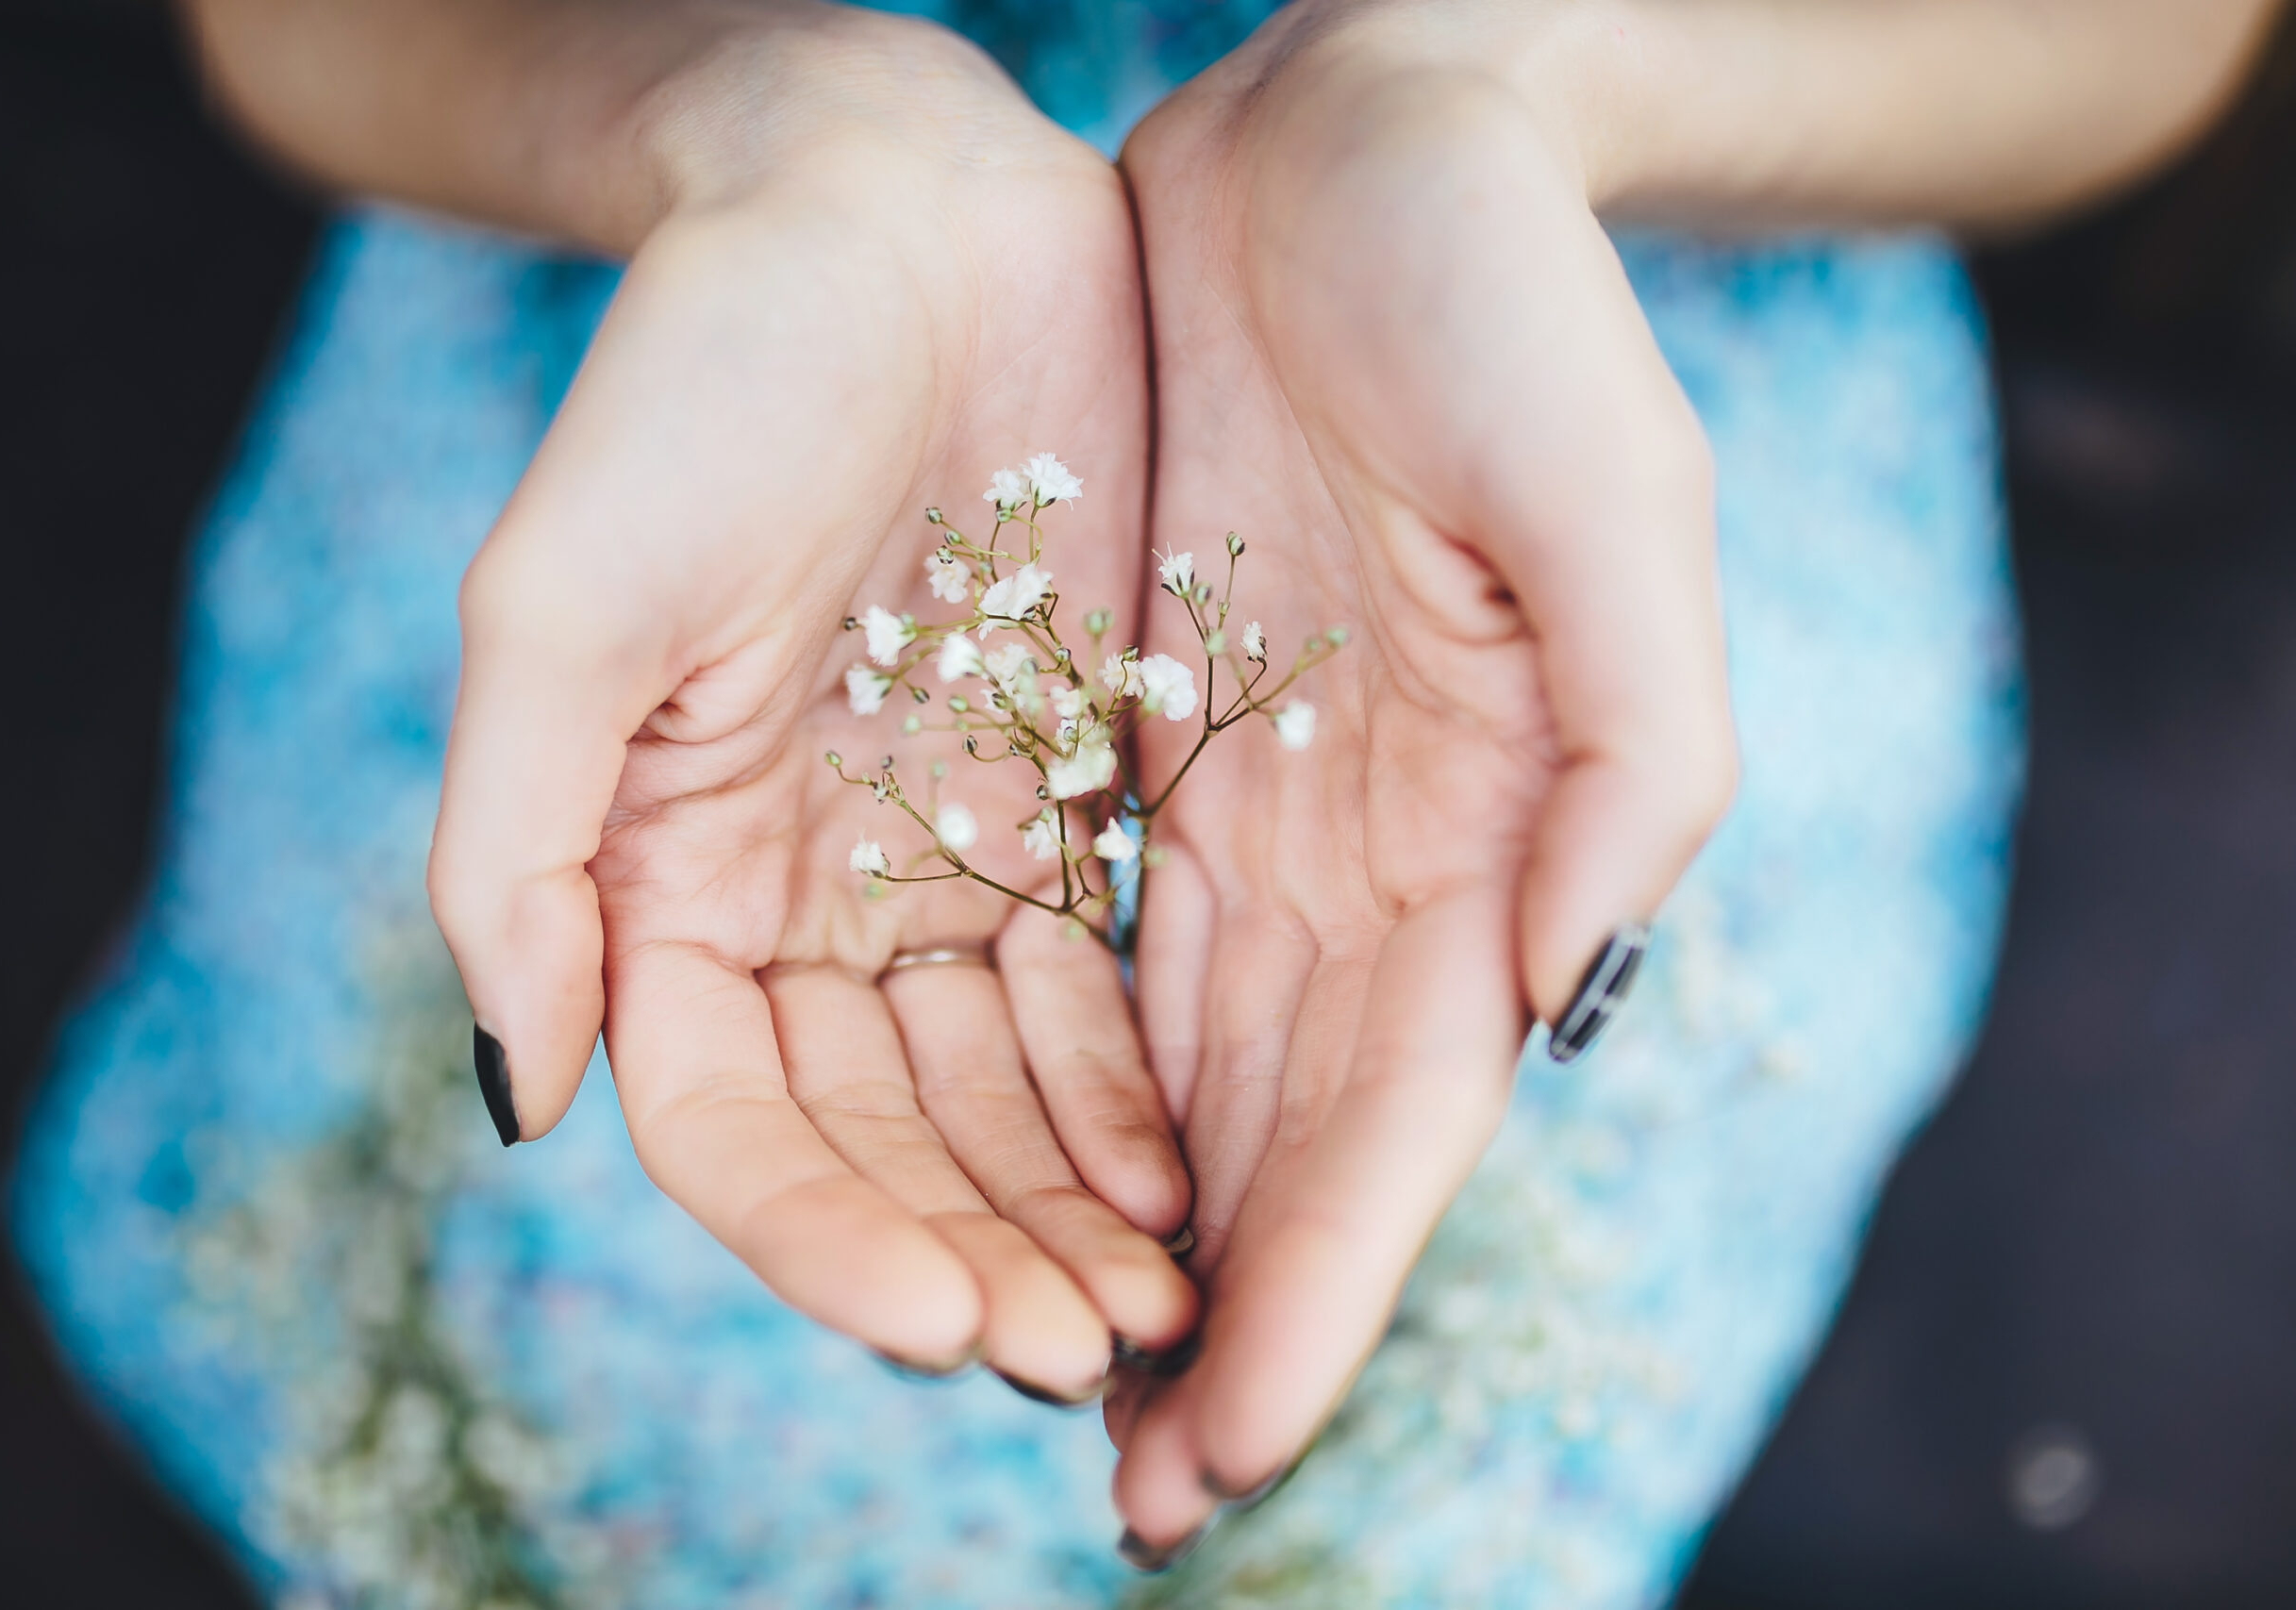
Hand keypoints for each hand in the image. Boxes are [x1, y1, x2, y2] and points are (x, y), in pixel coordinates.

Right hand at [427, 15, 1194, 1398]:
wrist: (888, 212)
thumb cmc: (704, 374)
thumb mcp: (565, 598)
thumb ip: (518, 849)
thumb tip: (524, 1096)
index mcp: (658, 874)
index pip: (728, 1124)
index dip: (823, 1240)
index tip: (939, 1321)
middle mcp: (795, 895)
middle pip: (876, 1140)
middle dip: (970, 1258)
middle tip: (1084, 1358)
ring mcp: (929, 857)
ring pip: (992, 1094)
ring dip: (1059, 1212)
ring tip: (1157, 1311)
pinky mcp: (1054, 801)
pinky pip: (1092, 990)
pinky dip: (1132, 1092)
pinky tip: (1194, 1178)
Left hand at [1106, 1, 1735, 1549]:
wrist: (1359, 141)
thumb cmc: (1501, 297)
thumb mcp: (1616, 494)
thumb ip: (1641, 759)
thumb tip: (1565, 1006)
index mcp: (1494, 829)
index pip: (1397, 1118)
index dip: (1320, 1293)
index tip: (1225, 1451)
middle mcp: (1377, 852)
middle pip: (1287, 1140)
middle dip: (1217, 1323)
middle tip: (1131, 1500)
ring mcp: (1264, 805)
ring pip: (1186, 1077)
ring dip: (1127, 1241)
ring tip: (1040, 1387)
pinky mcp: (1156, 740)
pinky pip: (1100, 947)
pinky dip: (1062, 1082)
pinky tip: (1004, 1184)